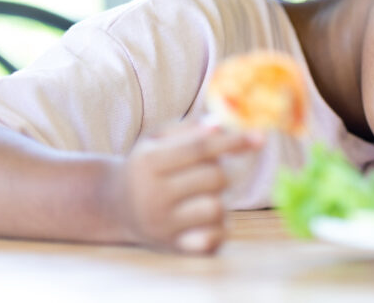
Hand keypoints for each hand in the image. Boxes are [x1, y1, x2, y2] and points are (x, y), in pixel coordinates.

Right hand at [107, 117, 260, 253]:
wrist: (113, 206)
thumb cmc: (146, 165)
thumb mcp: (157, 139)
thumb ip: (190, 128)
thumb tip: (221, 125)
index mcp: (148, 163)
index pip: (200, 149)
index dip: (234, 141)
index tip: (260, 137)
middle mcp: (152, 196)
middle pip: (214, 178)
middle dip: (222, 170)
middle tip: (209, 170)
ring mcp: (162, 226)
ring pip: (217, 208)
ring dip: (220, 197)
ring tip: (203, 194)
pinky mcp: (174, 248)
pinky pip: (214, 238)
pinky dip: (218, 226)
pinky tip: (203, 218)